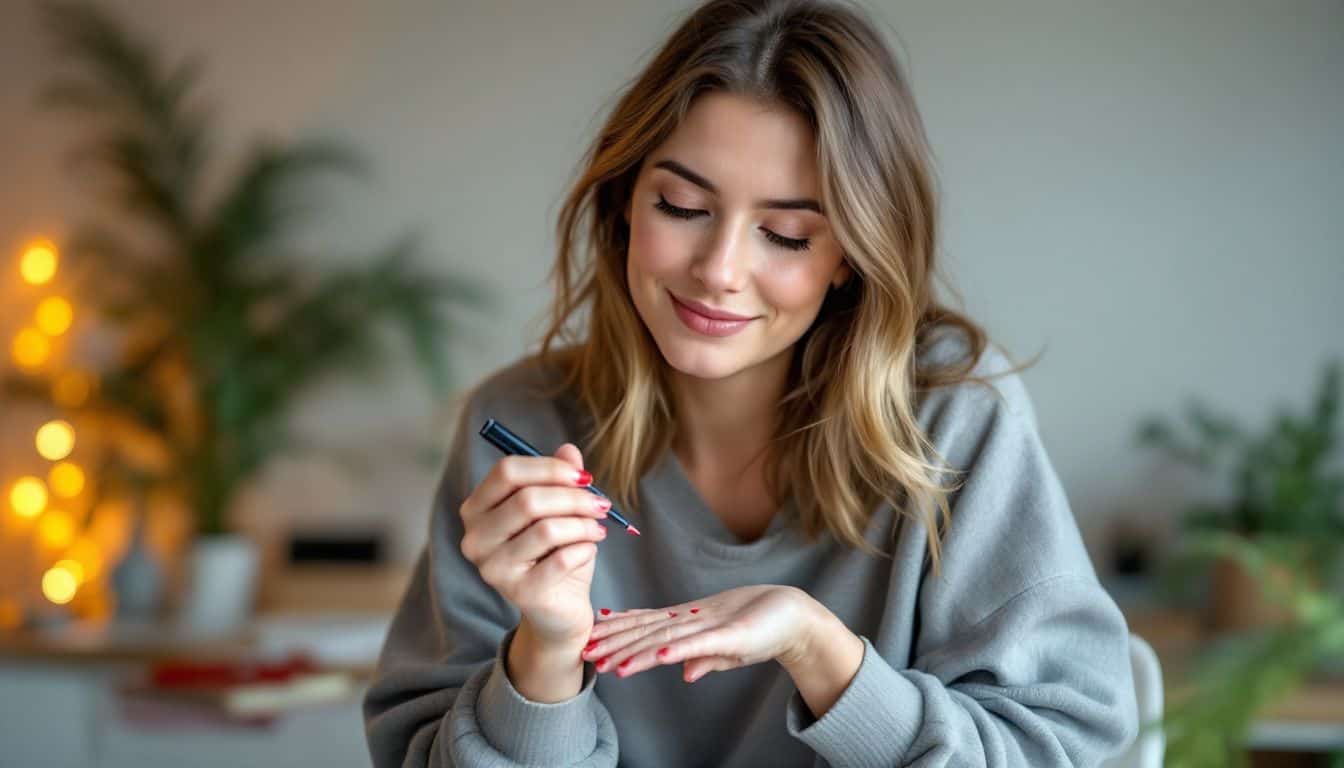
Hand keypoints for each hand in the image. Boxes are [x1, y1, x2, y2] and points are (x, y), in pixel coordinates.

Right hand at [458, 443, 610, 648]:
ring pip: (547, 529)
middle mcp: (475, 538)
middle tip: (601, 504)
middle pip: (527, 500)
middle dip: (574, 498)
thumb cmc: (555, 552)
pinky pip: (561, 559)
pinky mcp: (518, 593)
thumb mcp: (558, 510)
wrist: (558, 608)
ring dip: (583, 524)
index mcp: (477, 509)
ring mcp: (492, 568)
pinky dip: (585, 549)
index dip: (550, 468)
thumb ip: (559, 478)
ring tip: (597, 529)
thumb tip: (569, 450)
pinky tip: (589, 550)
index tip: (583, 477)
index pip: (507, 471)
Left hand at [582, 585, 818, 681]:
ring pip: (664, 638)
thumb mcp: (728, 652)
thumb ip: (705, 660)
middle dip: (614, 640)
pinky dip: (677, 650)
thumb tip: (684, 675)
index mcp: (691, 624)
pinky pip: (698, 644)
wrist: (795, 617)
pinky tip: (657, 658)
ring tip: (608, 659)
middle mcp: (694, 622)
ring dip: (634, 649)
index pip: (647, 627)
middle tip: (585, 648)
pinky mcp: (730, 635)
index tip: (593, 639)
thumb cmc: (762, 632)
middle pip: (647, 631)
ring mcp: (710, 627)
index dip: (619, 632)